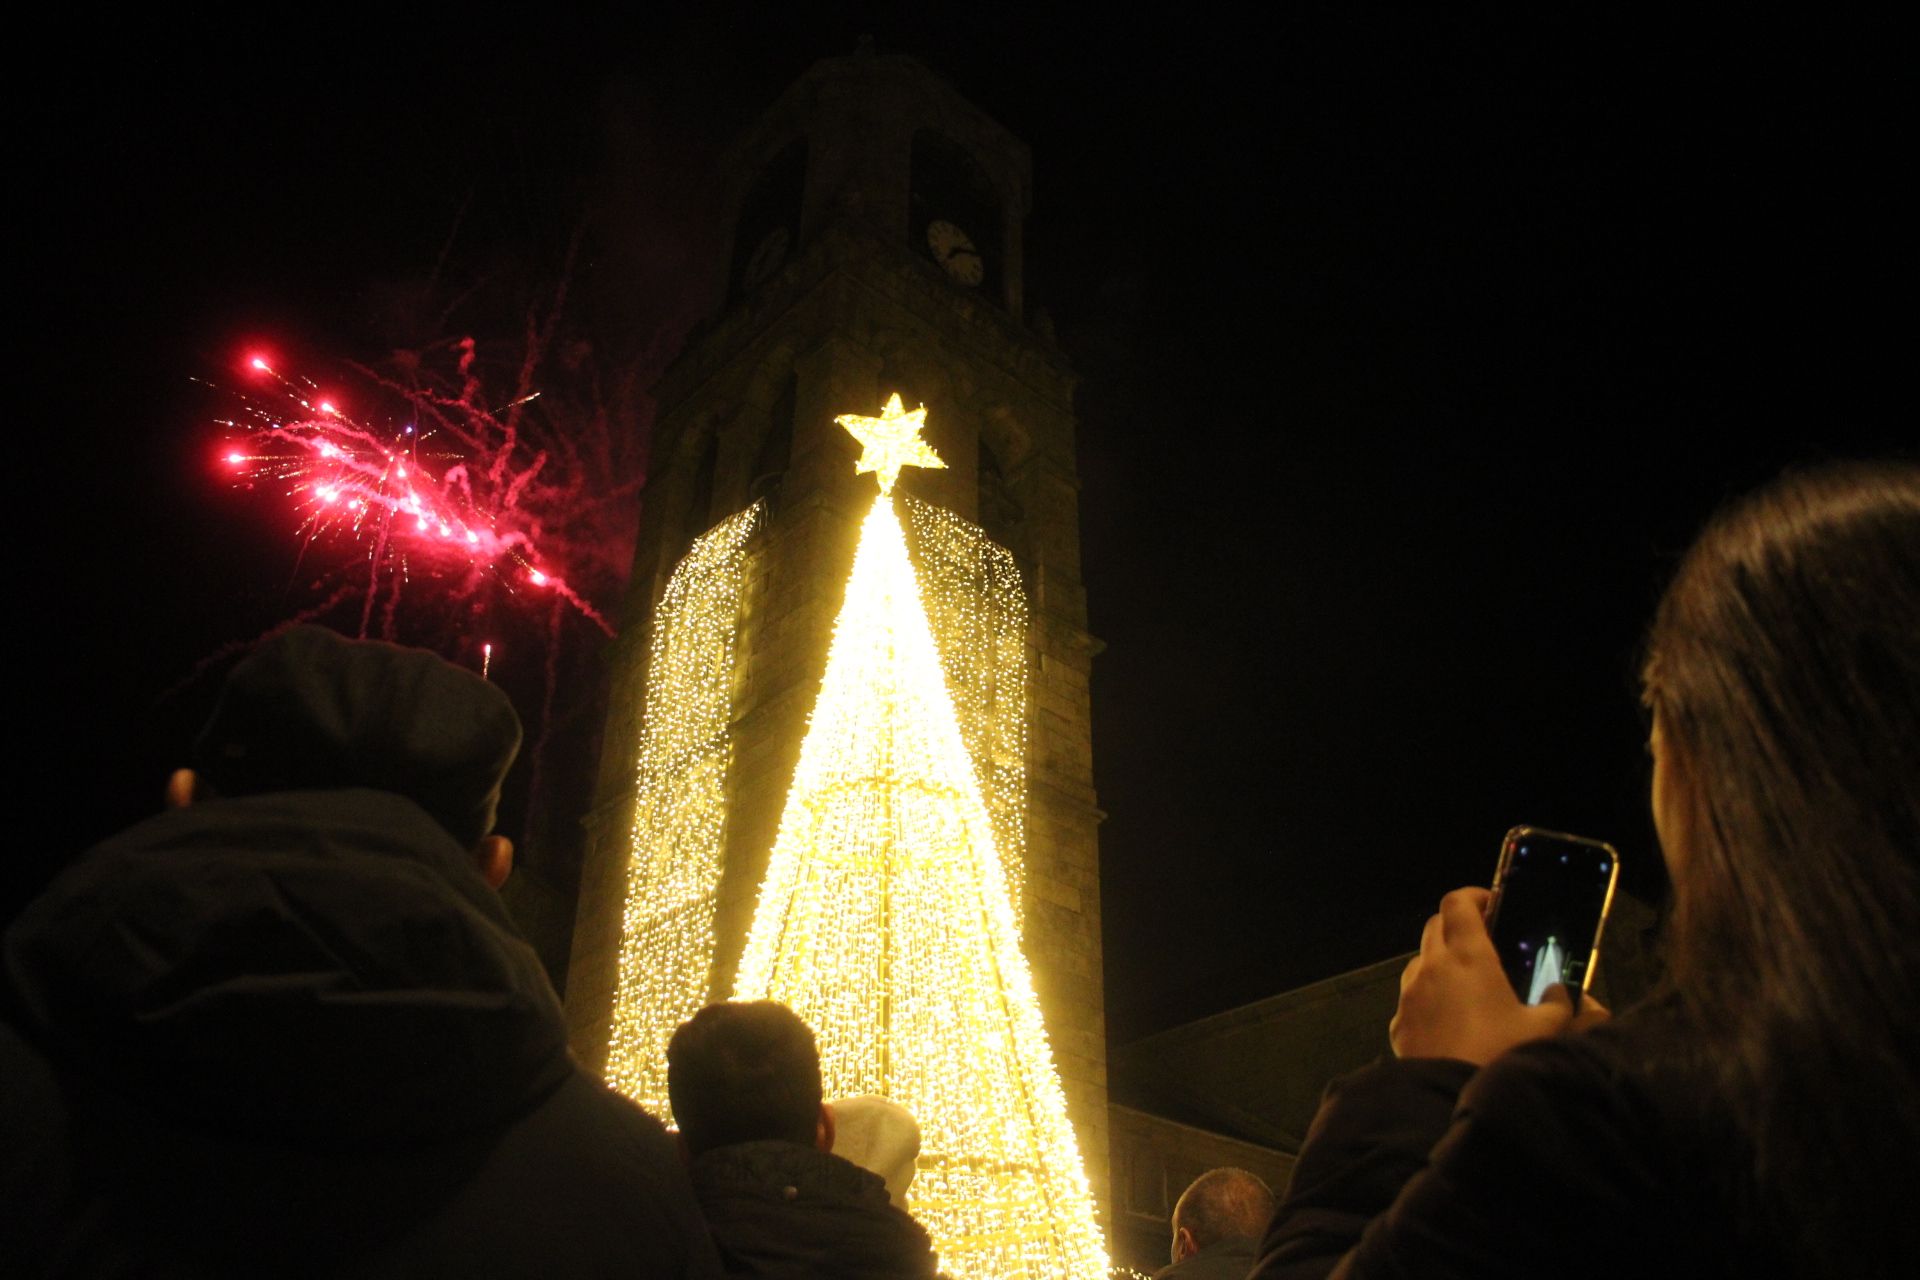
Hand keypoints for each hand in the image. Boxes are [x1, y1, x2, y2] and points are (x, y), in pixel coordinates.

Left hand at [1389, 887, 1610, 1064]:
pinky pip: (1411, 996)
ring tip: (1469, 984)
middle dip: (1458, 925)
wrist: (1450, 1100)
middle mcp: (1431, 967)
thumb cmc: (1500, 1056)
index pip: (1457, 902)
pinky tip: (1450, 1020)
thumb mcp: (1545, 1029)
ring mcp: (1409, 994)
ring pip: (1420, 960)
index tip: (1492, 905)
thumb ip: (1558, 1003)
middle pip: (1435, 925)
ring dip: (1441, 960)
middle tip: (1485, 941)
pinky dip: (1428, 995)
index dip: (1474, 897)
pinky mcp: (1398, 1022)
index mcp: (1468, 956)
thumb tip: (1560, 992)